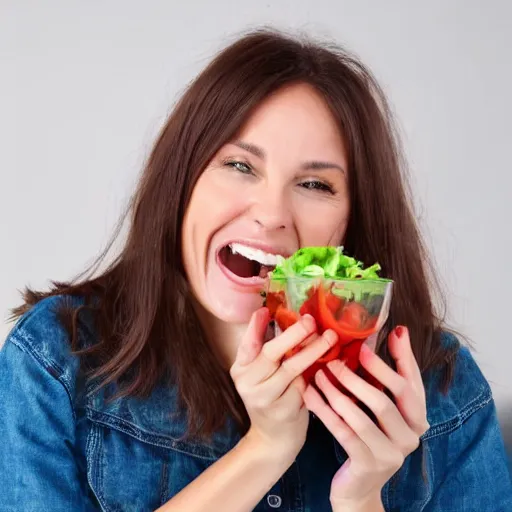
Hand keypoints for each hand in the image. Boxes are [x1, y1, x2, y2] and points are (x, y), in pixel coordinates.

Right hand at [230, 308, 337, 465]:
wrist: (272, 441)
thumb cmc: (270, 397)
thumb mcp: (261, 375)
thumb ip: (269, 351)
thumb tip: (285, 318)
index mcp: (241, 369)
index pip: (246, 344)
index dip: (255, 326)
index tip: (265, 310)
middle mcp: (248, 383)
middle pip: (271, 353)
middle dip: (294, 334)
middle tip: (311, 321)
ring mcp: (265, 399)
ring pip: (292, 369)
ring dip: (313, 350)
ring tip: (330, 338)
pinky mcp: (283, 411)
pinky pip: (303, 387)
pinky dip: (316, 375)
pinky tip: (329, 365)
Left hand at [303, 326, 428, 510]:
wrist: (359, 488)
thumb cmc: (369, 438)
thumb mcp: (380, 409)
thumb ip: (384, 378)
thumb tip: (390, 333)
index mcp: (417, 419)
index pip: (413, 384)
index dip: (402, 357)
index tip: (390, 331)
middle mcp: (410, 437)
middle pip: (387, 399)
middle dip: (362, 375)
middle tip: (338, 357)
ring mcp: (390, 454)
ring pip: (360, 415)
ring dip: (336, 391)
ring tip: (319, 373)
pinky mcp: (367, 464)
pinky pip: (342, 431)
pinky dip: (324, 410)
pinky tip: (310, 394)